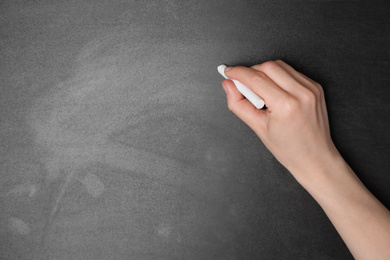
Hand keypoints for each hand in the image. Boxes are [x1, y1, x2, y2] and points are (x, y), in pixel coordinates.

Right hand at [222, 60, 339, 180]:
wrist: (315, 158)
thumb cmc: (289, 149)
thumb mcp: (258, 128)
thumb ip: (239, 104)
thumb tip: (228, 86)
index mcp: (286, 106)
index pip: (256, 79)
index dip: (238, 73)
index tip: (228, 72)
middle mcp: (301, 93)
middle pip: (268, 66)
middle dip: (251, 71)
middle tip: (242, 84)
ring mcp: (311, 88)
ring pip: (280, 65)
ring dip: (264, 72)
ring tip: (260, 90)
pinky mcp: (315, 86)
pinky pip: (291, 72)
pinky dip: (278, 76)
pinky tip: (274, 90)